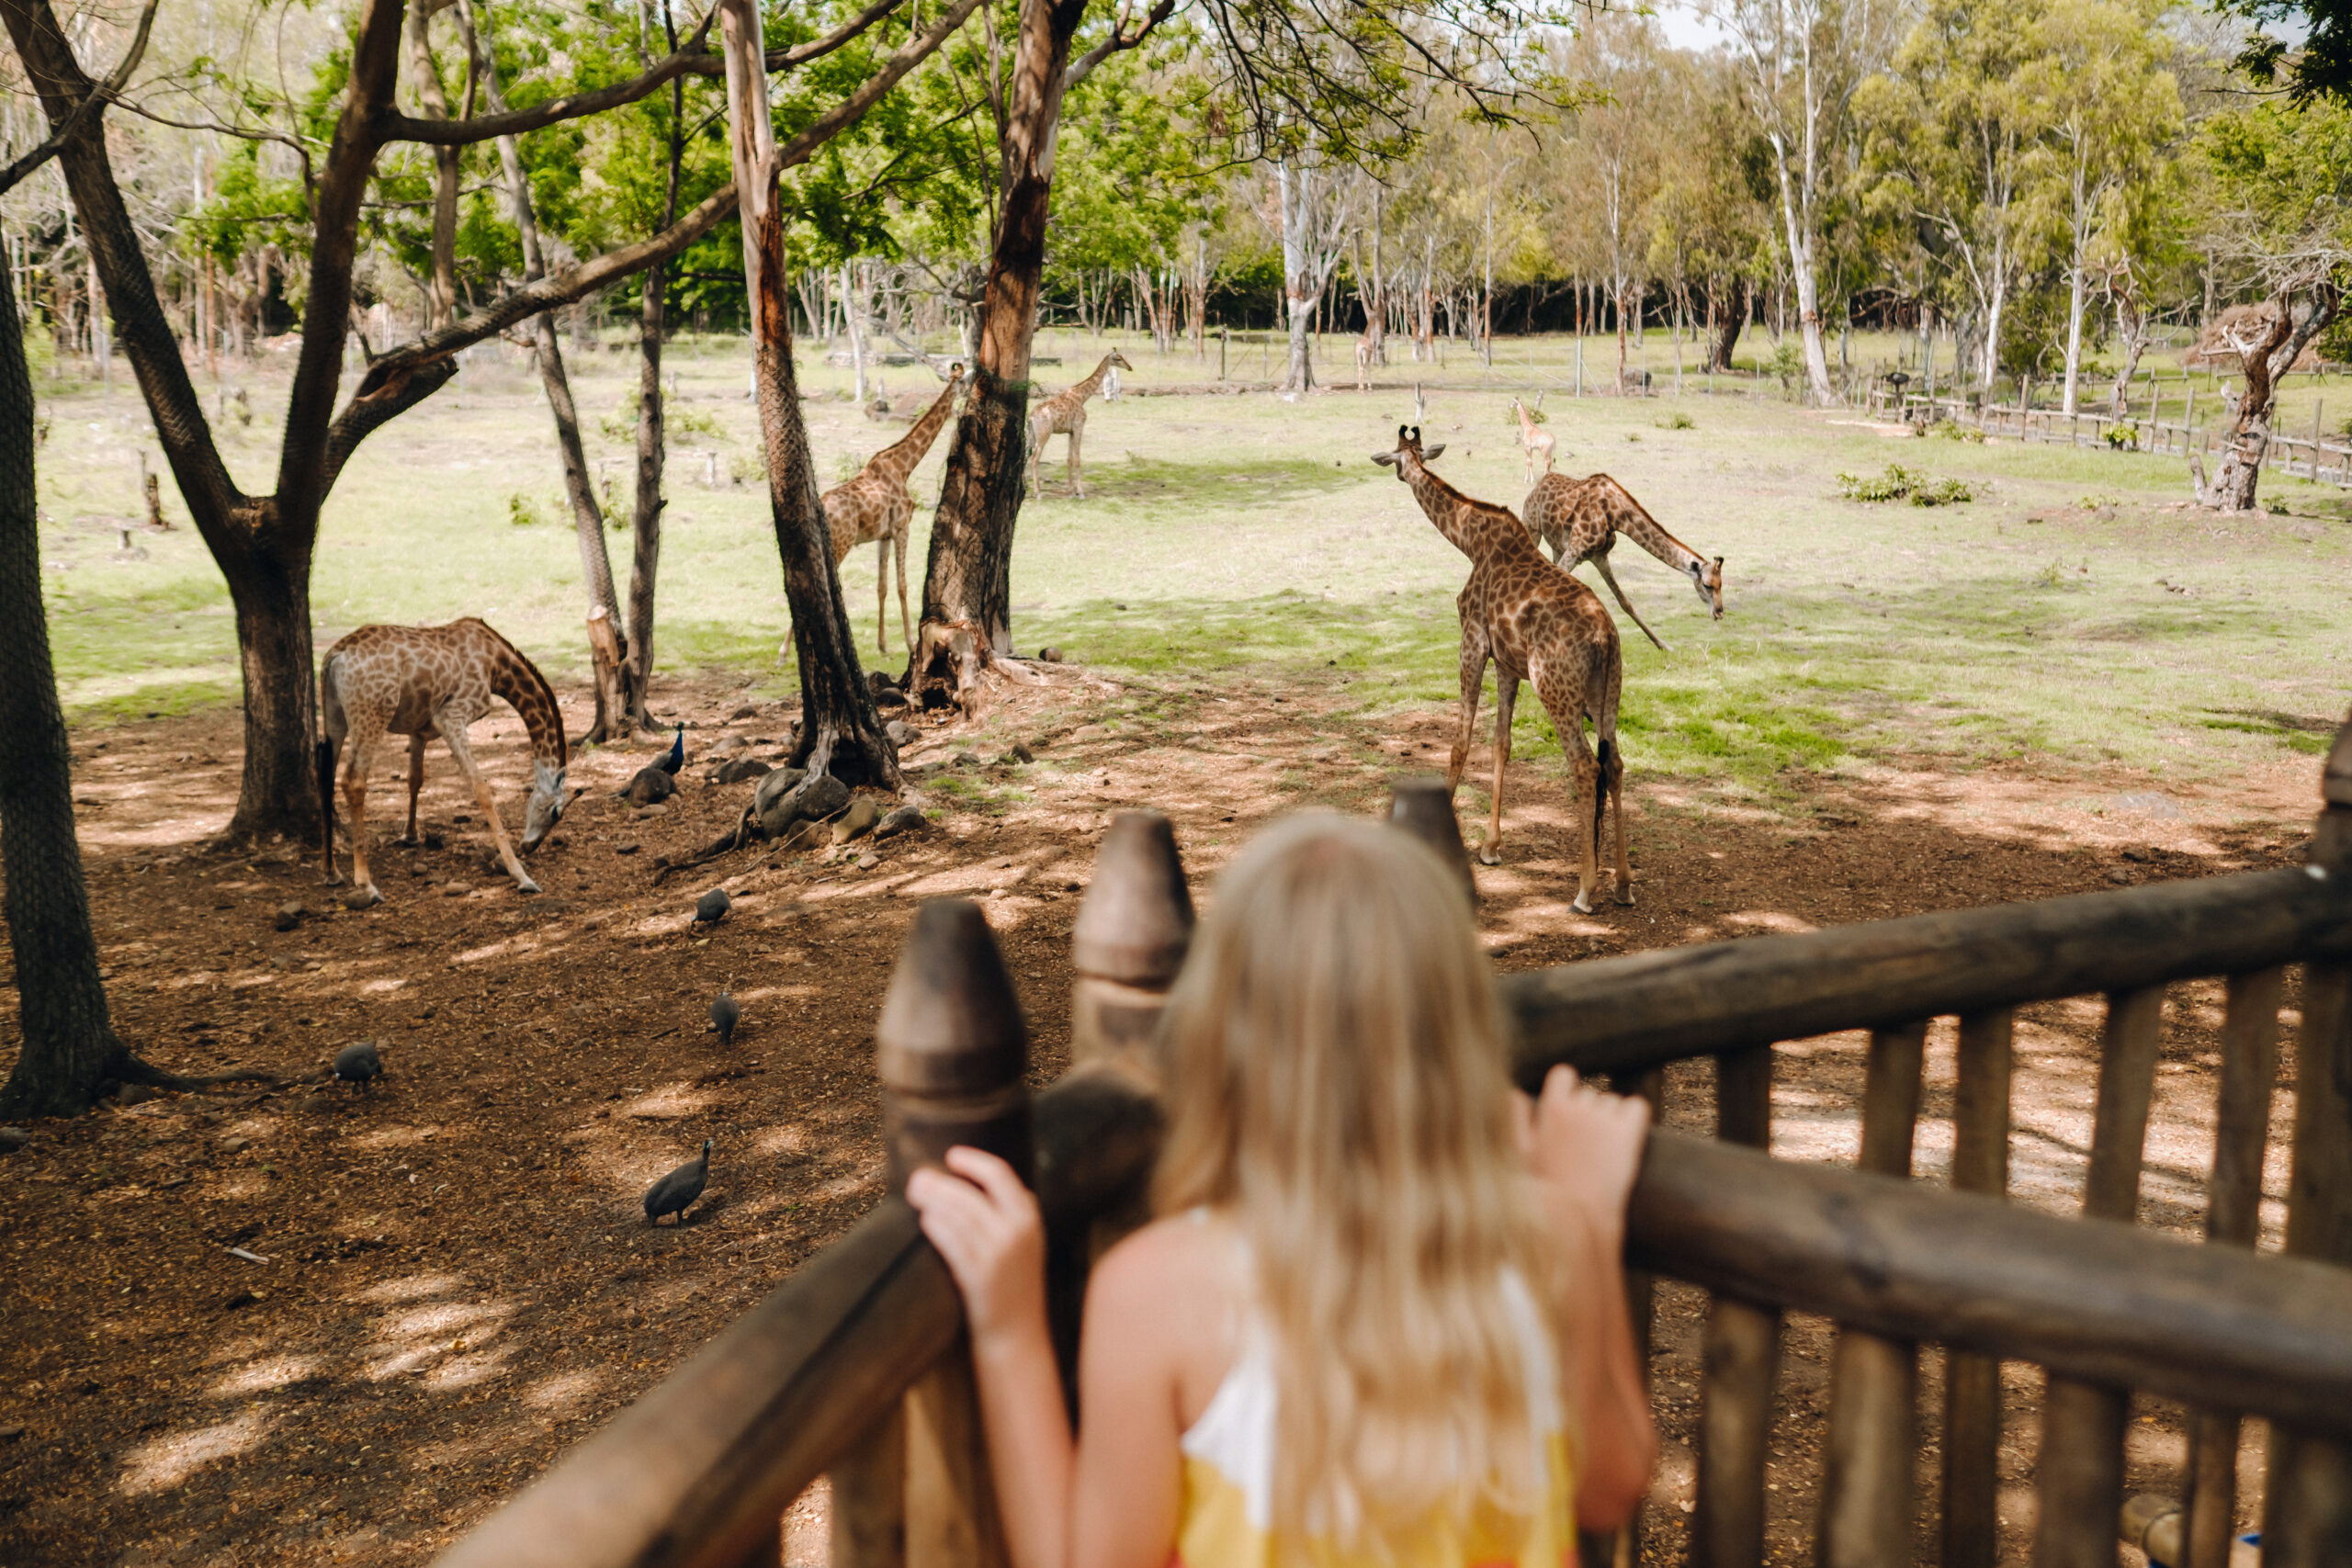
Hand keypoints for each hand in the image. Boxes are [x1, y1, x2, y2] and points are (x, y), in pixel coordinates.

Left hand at [906, 1146, 1047, 1344]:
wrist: (1017, 1334)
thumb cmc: (1014, 1284)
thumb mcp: (1027, 1242)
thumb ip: (1011, 1212)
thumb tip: (976, 1181)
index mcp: (1030, 1218)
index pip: (1001, 1174)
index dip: (973, 1162)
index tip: (951, 1155)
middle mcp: (1017, 1232)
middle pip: (971, 1194)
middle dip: (941, 1182)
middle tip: (917, 1178)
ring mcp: (999, 1255)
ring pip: (959, 1215)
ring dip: (933, 1200)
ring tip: (915, 1193)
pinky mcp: (980, 1277)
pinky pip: (954, 1243)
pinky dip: (938, 1227)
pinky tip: (925, 1220)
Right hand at [1515, 1066, 1651, 1234]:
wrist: (1578, 1218)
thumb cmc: (1546, 1189)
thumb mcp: (1521, 1153)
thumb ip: (1517, 1119)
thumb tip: (1517, 1094)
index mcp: (1551, 1109)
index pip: (1564, 1074)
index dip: (1567, 1089)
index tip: (1569, 1108)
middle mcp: (1579, 1108)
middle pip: (1589, 1094)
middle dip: (1587, 1113)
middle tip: (1583, 1145)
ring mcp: (1605, 1120)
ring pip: (1612, 1103)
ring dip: (1609, 1119)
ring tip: (1601, 1150)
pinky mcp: (1628, 1134)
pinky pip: (1637, 1107)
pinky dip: (1633, 1116)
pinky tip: (1626, 1135)